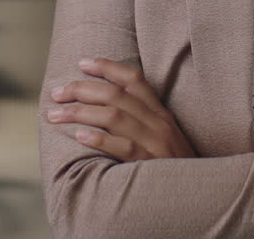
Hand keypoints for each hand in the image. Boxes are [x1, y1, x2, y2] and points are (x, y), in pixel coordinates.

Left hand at [47, 57, 196, 160]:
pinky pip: (122, 147)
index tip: (83, 63)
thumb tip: (106, 105)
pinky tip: (80, 135)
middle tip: (57, 92)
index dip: (107, 67)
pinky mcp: (148, 163)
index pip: (134, 80)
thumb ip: (142, 118)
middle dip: (82, 89)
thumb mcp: (164, 134)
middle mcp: (157, 123)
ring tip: (56, 114)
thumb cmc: (174, 163)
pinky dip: (99, 139)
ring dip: (80, 113)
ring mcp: (154, 142)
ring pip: (114, 117)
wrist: (197, 189)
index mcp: (160, 112)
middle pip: (116, 95)